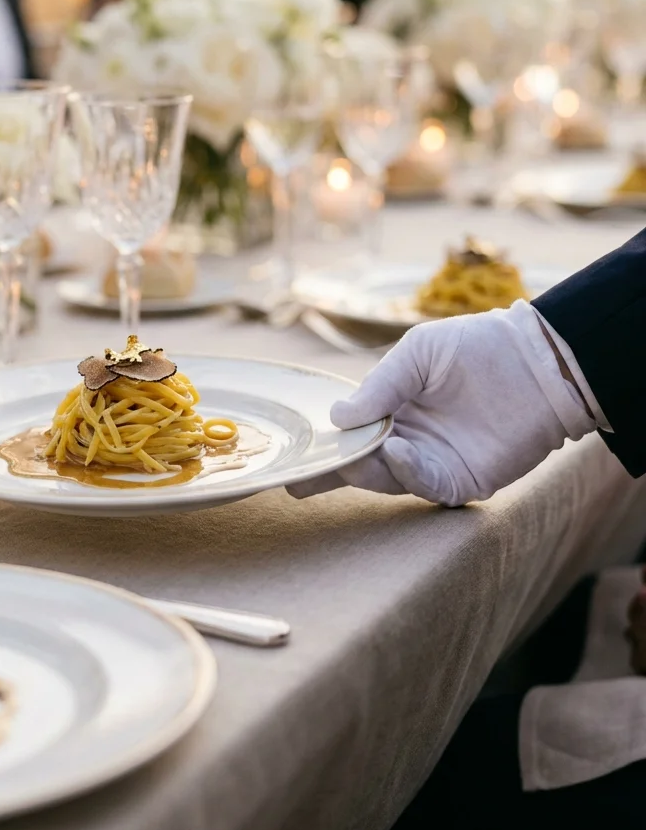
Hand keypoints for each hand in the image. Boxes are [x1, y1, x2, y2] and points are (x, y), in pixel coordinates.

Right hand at [288, 302, 594, 506]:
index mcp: (390, 410)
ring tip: (354, 452)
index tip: (291, 453)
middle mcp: (405, 440)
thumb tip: (336, 416)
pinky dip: (408, 472)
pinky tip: (399, 450)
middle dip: (330, 467)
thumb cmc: (477, 346)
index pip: (347, 433)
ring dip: (365, 467)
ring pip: (384, 477)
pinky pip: (425, 484)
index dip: (320, 444)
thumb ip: (379, 386)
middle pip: (357, 463)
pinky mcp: (461, 480)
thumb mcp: (418, 353)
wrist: (539, 360)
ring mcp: (432, 463)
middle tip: (304, 468)